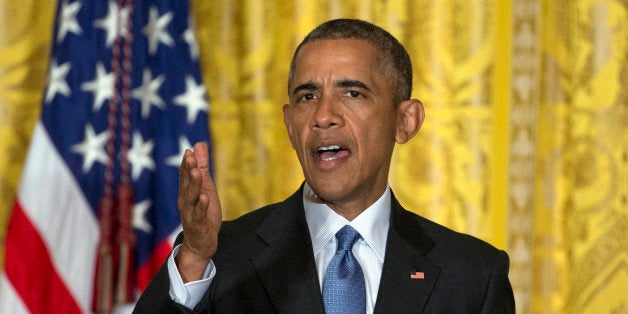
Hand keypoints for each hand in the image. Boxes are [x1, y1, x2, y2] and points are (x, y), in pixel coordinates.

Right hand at [176, 142, 221, 281]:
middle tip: (189, 156)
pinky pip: (199, 214)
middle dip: (188, 169)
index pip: (185, 175)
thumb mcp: (206, 187)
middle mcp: (186, 201)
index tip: (189, 150)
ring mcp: (191, 213)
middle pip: (186, 183)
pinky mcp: (198, 225)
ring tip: (196, 172)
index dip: (187, 163)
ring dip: (193, 184)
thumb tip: (199, 144)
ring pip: (191, 197)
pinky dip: (202, 206)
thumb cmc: (203, 213)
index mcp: (187, 191)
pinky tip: (205, 197)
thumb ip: (202, 167)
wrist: (201, 243)